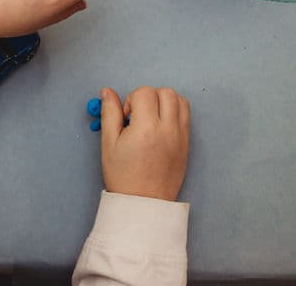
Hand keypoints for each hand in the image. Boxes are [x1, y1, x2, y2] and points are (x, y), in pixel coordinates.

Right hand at [100, 86, 190, 200]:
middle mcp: (168, 129)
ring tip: (151, 118)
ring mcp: (181, 136)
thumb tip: (107, 92)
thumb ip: (109, 113)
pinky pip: (186, 116)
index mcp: (147, 128)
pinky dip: (174, 113)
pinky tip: (160, 127)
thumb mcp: (109, 143)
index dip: (132, 100)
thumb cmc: (123, 176)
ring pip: (180, 101)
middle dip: (150, 97)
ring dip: (165, 102)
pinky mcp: (187, 144)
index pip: (145, 92)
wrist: (144, 203)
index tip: (127, 118)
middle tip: (139, 116)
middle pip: (166, 92)